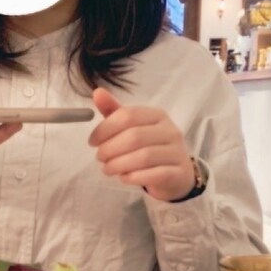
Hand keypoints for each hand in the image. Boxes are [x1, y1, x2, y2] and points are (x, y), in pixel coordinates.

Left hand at [89, 87, 195, 201]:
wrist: (176, 173)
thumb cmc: (149, 147)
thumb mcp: (132, 128)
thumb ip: (115, 112)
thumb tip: (97, 92)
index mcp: (157, 115)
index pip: (128, 115)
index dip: (105, 129)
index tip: (92, 142)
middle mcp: (170, 131)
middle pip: (134, 136)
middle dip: (110, 148)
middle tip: (99, 157)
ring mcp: (177, 152)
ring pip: (144, 157)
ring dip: (119, 165)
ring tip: (108, 169)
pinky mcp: (178, 173)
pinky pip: (154, 175)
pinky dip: (134, 177)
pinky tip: (124, 177)